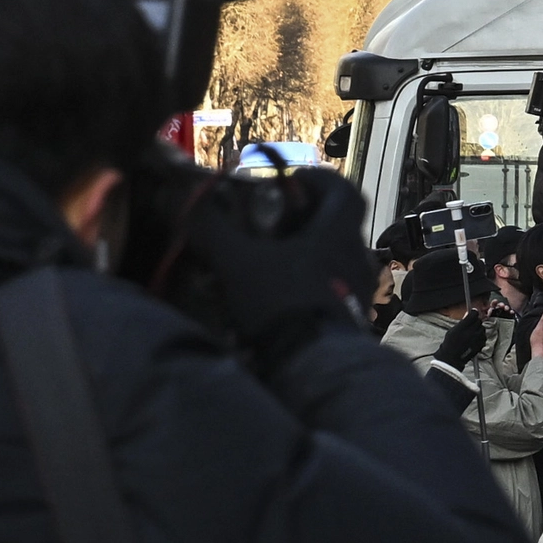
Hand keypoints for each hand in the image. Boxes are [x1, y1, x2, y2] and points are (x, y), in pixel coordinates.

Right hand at [171, 163, 379, 362]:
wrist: (314, 364)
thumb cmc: (284, 302)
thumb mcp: (239, 261)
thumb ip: (213, 229)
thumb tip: (185, 198)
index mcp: (339, 234)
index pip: (345, 191)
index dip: (320, 179)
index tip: (292, 178)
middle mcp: (356, 257)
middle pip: (339, 225)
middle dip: (307, 219)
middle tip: (273, 221)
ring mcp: (357, 289)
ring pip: (335, 258)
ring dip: (307, 254)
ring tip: (270, 258)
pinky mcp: (351, 316)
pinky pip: (332, 288)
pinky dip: (309, 283)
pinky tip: (280, 294)